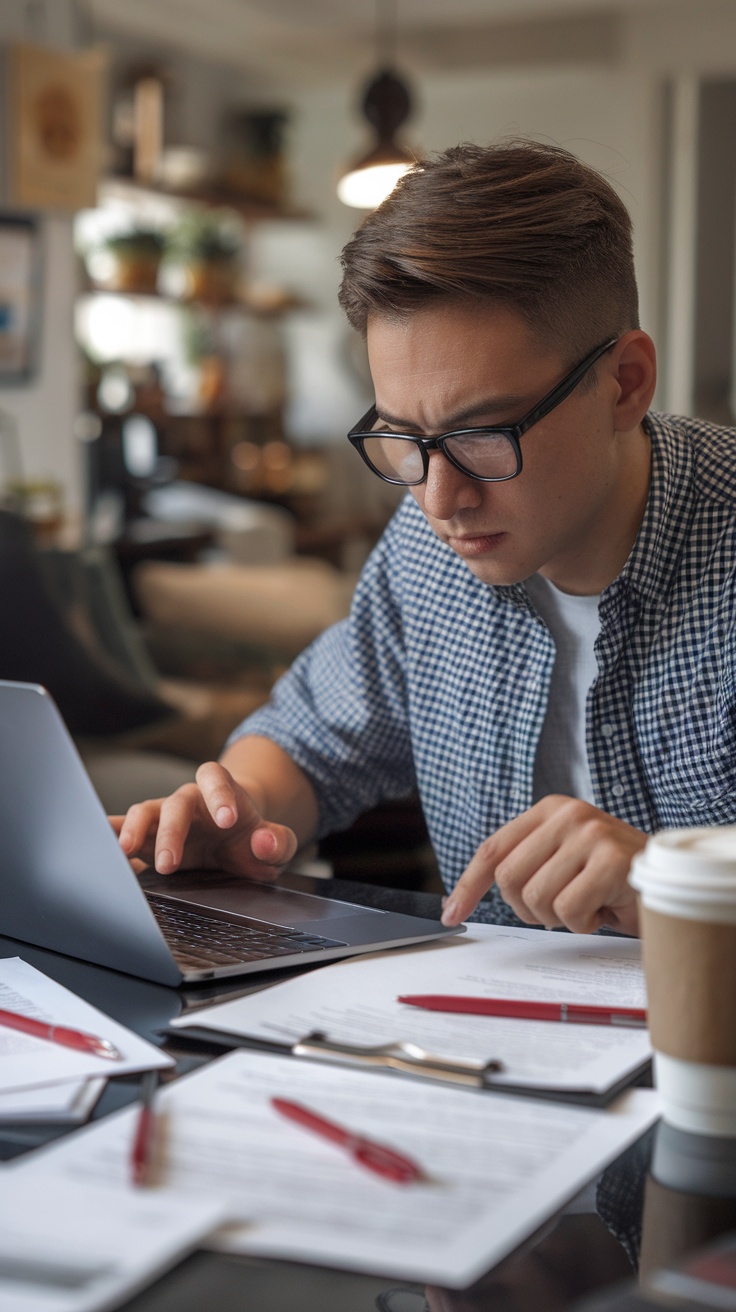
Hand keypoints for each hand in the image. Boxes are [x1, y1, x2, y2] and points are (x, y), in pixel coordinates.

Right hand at [110, 761, 298, 878]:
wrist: (235, 837)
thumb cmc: (253, 837)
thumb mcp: (275, 842)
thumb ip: (278, 841)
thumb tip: (264, 841)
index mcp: (222, 791)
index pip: (216, 778)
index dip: (220, 794)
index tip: (228, 820)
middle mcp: (189, 799)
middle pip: (176, 803)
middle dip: (171, 832)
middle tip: (171, 864)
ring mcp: (165, 815)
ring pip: (144, 812)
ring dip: (133, 831)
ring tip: (126, 852)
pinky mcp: (148, 835)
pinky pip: (124, 829)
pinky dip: (110, 835)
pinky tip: (100, 850)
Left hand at [441, 796, 646, 935]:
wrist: (668, 882)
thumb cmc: (611, 879)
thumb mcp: (562, 860)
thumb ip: (525, 864)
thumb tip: (461, 899)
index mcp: (549, 810)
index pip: (493, 850)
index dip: (468, 885)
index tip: (451, 913)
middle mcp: (568, 814)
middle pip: (509, 880)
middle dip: (528, 909)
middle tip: (559, 909)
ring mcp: (591, 834)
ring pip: (538, 899)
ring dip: (560, 918)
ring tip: (587, 905)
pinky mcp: (612, 860)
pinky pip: (570, 911)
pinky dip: (584, 924)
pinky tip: (604, 910)